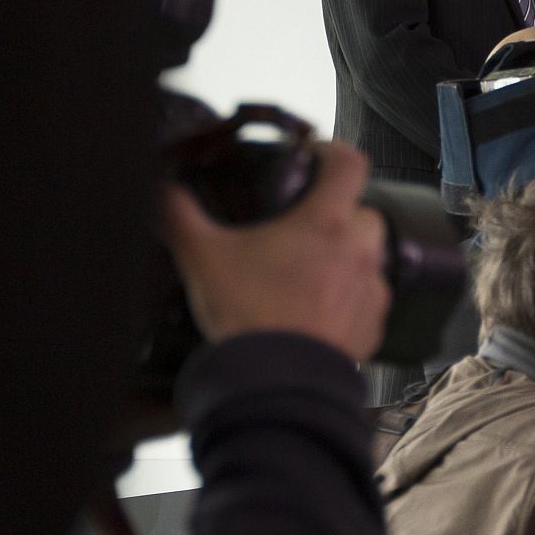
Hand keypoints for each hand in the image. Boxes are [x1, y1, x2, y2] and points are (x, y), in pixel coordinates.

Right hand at [160, 140, 390, 361]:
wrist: (276, 384)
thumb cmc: (249, 319)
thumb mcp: (201, 257)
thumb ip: (177, 214)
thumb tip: (160, 189)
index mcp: (326, 223)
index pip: (351, 162)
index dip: (334, 151)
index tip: (316, 157)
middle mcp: (360, 252)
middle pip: (363, 211)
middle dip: (338, 211)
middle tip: (304, 223)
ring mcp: (372, 291)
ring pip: (370, 256)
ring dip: (346, 255)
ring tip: (308, 270)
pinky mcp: (374, 325)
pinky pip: (369, 299)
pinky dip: (350, 297)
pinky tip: (317, 307)